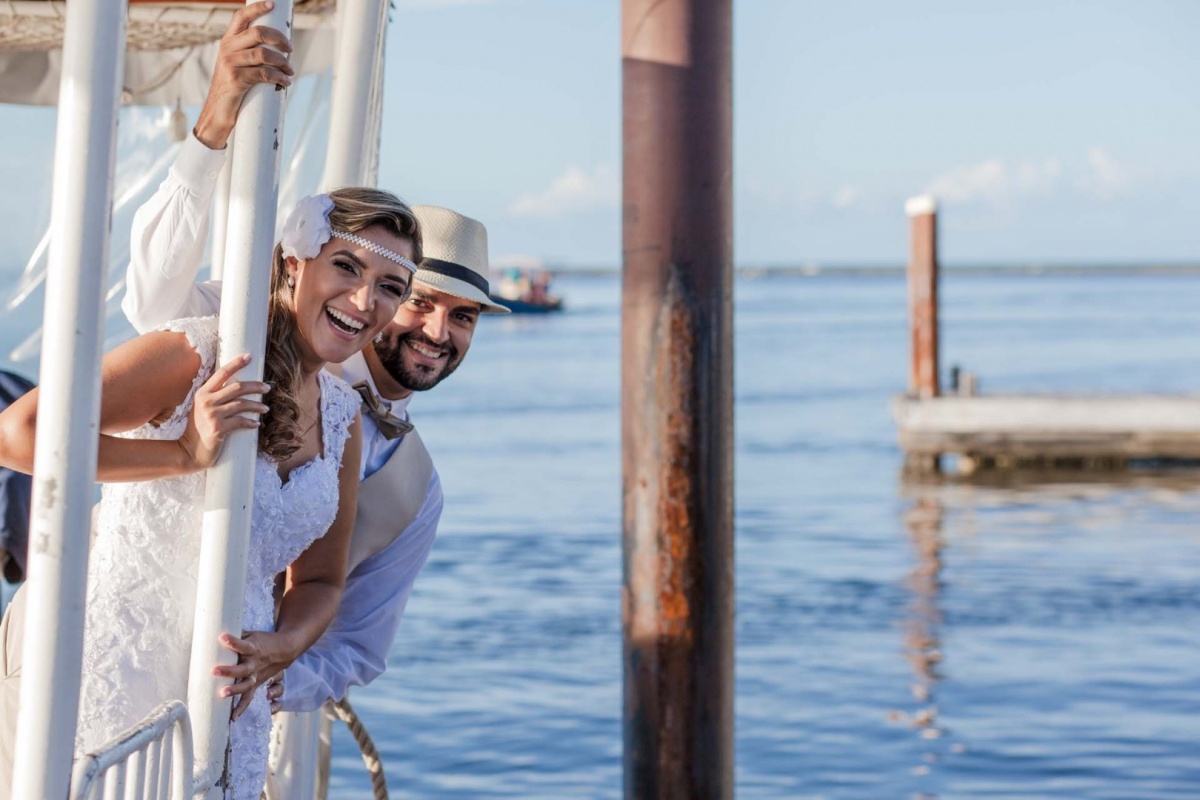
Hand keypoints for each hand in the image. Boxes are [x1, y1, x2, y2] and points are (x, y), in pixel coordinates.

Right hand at [178, 354, 269, 471]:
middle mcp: (206, 401)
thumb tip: (238, 387)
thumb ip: (215, 397)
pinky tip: (256, 424)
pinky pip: (240, 422)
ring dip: (257, 406)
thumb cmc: (199, 428)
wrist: (190, 451)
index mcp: (202, 393)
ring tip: (266, 409)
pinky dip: (250, 422)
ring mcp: (212, 415)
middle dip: (255, 386)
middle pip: (237, 387)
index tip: (249, 357)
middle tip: (267, 388)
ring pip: (242, 404)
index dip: (236, 363)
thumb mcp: (202, 408)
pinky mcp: (218, 429)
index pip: (221, 373)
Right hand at [193, 1, 293, 148]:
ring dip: (283, 62)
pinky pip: (265, 74)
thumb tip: (278, 47)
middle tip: (290, 49)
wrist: (217, 114)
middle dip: (279, 39)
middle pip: (258, 32)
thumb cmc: (233, 90)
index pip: (240, 17)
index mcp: (228, 42)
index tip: (272, 4)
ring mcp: (230, 63)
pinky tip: (285, 82)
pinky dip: (279, 78)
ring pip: (264, 54)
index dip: (257, 8)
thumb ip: (249, 53)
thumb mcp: (236, 65)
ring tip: (290, 71)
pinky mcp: (236, 80)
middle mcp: (227, 49)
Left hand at [215, 630, 299, 720]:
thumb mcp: (252, 634)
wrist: (285, 650)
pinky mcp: (256, 684)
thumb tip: (214, 632)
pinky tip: (232, 718)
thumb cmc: (263, 641)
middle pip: (242, 668)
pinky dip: (241, 708)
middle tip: (214, 670)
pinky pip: (249, 698)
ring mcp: (256, 675)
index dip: (233, 641)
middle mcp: (255, 663)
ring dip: (234, 690)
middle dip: (229, 670)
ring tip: (222, 693)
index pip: (243, 644)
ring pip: (246, 684)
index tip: (222, 637)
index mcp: (254, 648)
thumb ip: (237, 636)